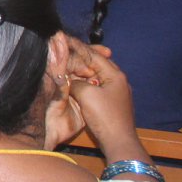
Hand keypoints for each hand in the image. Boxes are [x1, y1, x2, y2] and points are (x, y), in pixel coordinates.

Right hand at [60, 38, 146, 161]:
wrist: (118, 142)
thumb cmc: (104, 116)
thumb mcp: (86, 95)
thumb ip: (76, 82)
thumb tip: (69, 79)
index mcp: (115, 75)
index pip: (93, 55)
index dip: (77, 47)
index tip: (63, 39)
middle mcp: (118, 81)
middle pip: (96, 64)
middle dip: (80, 58)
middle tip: (64, 52)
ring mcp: (116, 92)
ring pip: (96, 76)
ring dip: (82, 72)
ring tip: (67, 66)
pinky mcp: (112, 103)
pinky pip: (97, 87)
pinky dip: (86, 84)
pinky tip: (76, 84)